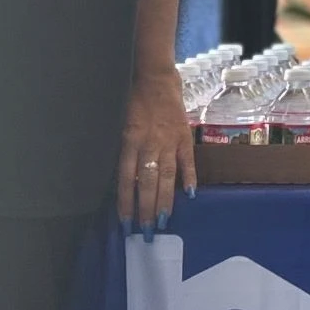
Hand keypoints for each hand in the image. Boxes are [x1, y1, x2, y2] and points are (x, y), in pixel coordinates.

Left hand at [121, 67, 194, 234]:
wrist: (156, 76)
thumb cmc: (132, 99)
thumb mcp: (119, 123)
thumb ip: (123, 149)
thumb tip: (124, 178)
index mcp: (129, 141)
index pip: (126, 179)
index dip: (126, 202)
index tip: (125, 222)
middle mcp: (149, 145)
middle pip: (147, 183)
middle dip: (146, 209)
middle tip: (146, 232)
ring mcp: (169, 142)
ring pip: (166, 177)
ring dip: (165, 201)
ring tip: (164, 222)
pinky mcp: (184, 136)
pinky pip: (187, 161)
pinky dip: (189, 178)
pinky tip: (190, 195)